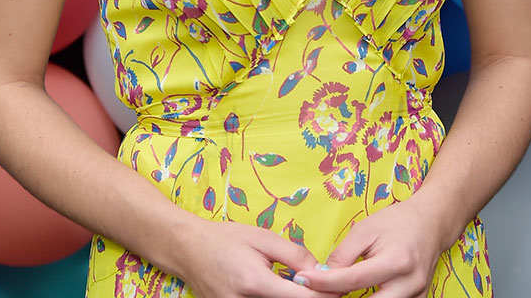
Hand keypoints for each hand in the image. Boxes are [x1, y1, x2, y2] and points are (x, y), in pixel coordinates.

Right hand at [177, 219, 345, 297]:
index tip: (341, 289)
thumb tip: (322, 272)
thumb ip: (294, 255)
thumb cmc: (226, 238)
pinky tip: (283, 291)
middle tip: (328, 288)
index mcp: (255, 283)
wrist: (189, 250)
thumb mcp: (263, 238)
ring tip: (302, 287)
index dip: (324, 295)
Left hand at [289, 196, 443, 297]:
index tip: (303, 280)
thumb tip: (321, 276)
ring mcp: (417, 297)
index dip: (325, 283)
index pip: (353, 279)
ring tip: (336, 292)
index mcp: (396, 261)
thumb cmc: (397, 221)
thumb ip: (344, 254)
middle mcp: (409, 284)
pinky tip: (356, 296)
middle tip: (320, 292)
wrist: (431, 223)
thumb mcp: (366, 229)